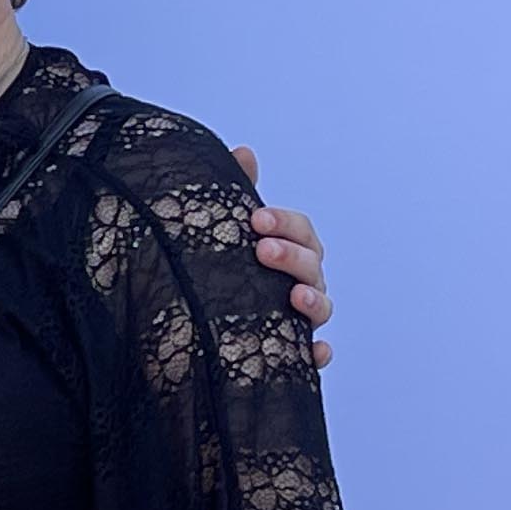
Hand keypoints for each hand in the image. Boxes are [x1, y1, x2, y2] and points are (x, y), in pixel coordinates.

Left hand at [232, 145, 333, 363]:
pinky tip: (314, 352)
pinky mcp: (288, 352)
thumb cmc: (218, 267)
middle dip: (291, 256)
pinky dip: (317, 355)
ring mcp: (297, 318)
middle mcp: (300, 283)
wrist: (189, 323)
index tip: (256, 219)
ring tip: (295, 297)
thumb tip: (244, 152)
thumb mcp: (223, 228)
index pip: (302, 231)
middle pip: (313, 266)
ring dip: (314, 301)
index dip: (285, 223)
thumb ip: (236, 190)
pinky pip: (311, 357)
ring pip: (321, 308)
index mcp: (289, 250)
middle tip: (261, 250)